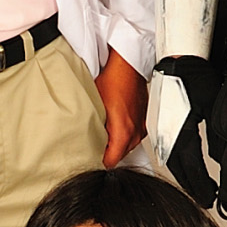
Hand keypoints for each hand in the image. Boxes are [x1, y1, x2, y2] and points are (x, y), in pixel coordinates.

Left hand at [96, 49, 148, 166]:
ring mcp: (142, 126)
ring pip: (128, 145)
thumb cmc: (113, 80)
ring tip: (103, 134)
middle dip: (107, 153)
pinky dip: (124, 133)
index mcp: (123, 132)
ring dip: (116, 143)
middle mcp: (135, 132)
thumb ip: (90, 128)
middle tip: (93, 146)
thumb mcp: (94, 106)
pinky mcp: (144, 120)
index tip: (91, 159)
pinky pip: (134, 134)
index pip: (112, 161)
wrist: (127, 65)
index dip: (99, 162)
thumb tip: (81, 140)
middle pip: (120, 155)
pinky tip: (115, 124)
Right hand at [147, 56, 219, 205]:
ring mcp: (159, 129)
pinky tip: (185, 167)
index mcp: (178, 131)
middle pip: (179, 169)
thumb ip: (217, 132)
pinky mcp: (158, 124)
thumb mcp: (213, 103)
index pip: (191, 167)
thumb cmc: (191, 75)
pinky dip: (178, 164)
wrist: (174, 58)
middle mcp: (165, 133)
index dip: (201, 185)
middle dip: (193, 186)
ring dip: (185, 176)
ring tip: (198, 187)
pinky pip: (168, 151)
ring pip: (172, 161)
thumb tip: (223, 155)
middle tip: (206, 199)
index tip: (211, 198)